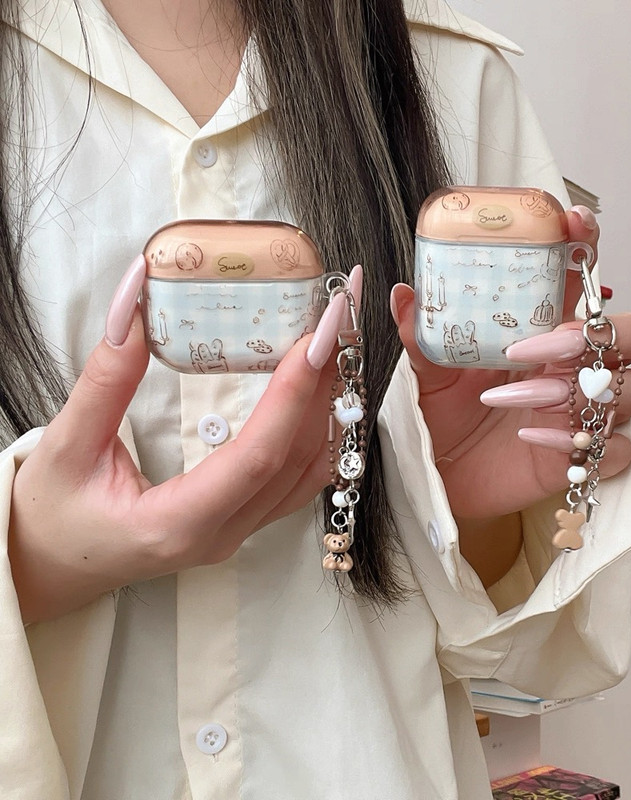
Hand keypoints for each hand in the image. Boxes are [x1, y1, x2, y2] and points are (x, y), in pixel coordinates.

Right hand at [8, 258, 354, 623]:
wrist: (44, 571)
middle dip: (323, 387)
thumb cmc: (48, 519)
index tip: (315, 339)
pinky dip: (314, 434)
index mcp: (177, 524)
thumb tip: (133, 304)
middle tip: (335, 323)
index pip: (258, 457)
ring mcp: (235, 534)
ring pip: (304, 473)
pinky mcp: (238, 523)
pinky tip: (316, 396)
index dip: (292, 396)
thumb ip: (104, 380)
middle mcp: (220, 535)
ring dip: (324, 409)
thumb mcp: (65, 447)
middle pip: (294, 460)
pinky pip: (295, 482)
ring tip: (333, 348)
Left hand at [391, 207, 630, 522]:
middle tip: (547, 346)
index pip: (583, 279)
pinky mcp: (586, 458)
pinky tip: (532, 437)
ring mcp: (586, 412)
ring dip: (582, 391)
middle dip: (602, 335)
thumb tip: (404, 293)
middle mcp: (575, 367)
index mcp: (543, 332)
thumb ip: (422, 333)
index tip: (574, 223)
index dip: (588, 245)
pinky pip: (617, 449)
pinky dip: (580, 443)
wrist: (438, 472)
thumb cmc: (440, 414)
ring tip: (527, 397)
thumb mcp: (426, 370)